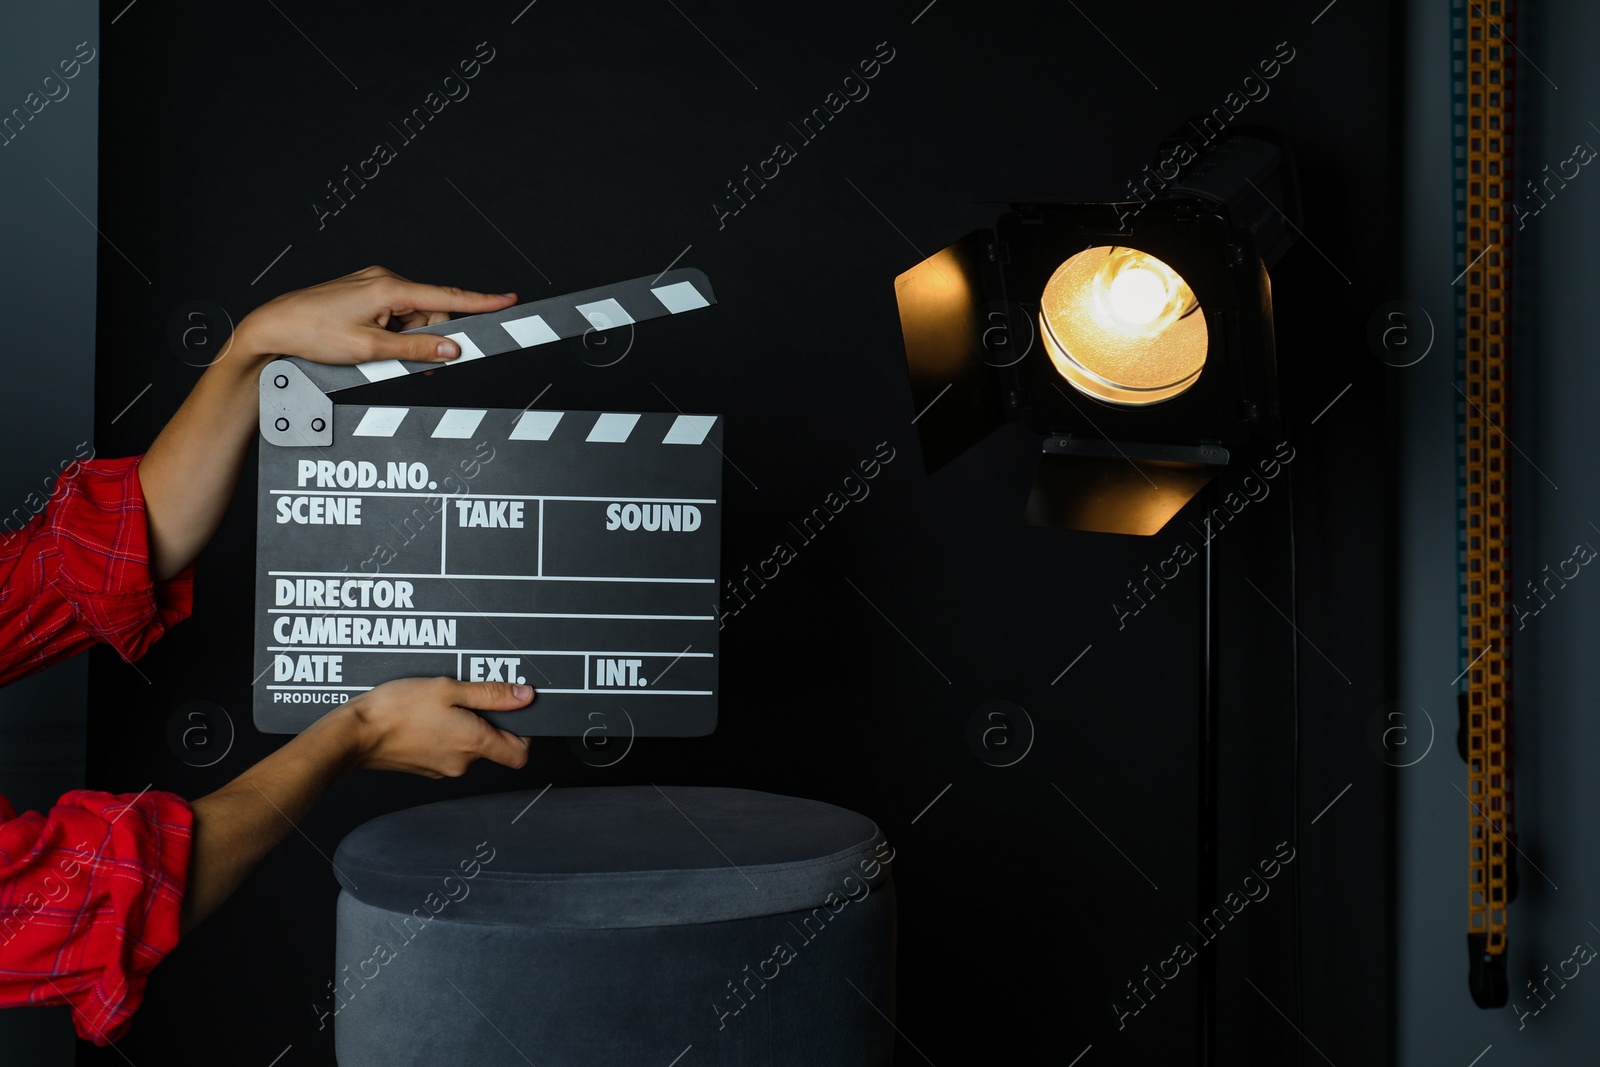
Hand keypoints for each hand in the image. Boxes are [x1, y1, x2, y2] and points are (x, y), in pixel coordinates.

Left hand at [231, 265, 517, 366]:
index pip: (447, 296)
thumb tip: (452, 350)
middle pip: (430, 311)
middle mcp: (384, 280)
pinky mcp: (364, 293)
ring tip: (380, 357)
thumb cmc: (313, 334)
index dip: (481, 301)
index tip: (508, 300)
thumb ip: (416, 351)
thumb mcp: (370, 351)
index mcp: (389, 288)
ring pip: (413, 317)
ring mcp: (373, 285)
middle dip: (429, 339)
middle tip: (414, 367)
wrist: (273, 327)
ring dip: (408, 340)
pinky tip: (374, 347)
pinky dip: (394, 333)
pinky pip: (395, 315)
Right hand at [329, 676, 535, 777]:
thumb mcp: (448, 689)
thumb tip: (525, 696)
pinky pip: (447, 750)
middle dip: (486, 720)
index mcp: (474, 743)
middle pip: (493, 746)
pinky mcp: (426, 768)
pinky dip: (444, 733)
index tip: (514, 712)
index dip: (525, 733)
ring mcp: (443, 769)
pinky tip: (425, 716)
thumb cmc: (396, 709)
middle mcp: (462, 763)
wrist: (354, 734)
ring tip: (439, 703)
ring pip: (468, 747)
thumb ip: (491, 694)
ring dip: (462, 724)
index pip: (520, 754)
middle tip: (466, 696)